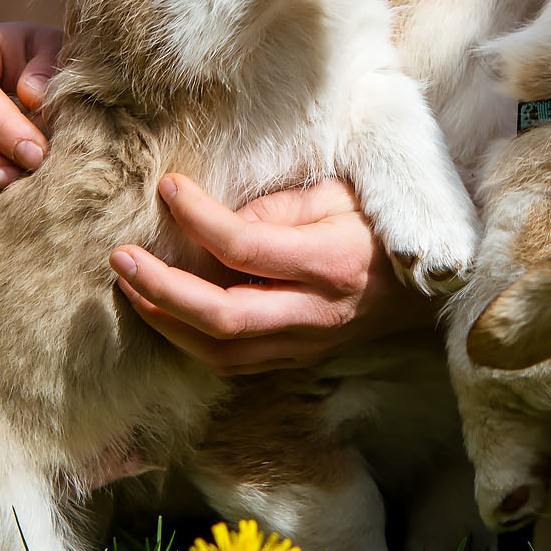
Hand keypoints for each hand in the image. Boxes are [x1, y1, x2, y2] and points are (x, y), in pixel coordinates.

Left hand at [109, 174, 436, 373]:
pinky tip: (166, 314)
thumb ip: (284, 206)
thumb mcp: (345, 194)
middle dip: (162, 290)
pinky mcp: (298, 359)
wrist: (429, 290)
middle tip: (121, 258)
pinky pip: (235, 362)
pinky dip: (192, 341)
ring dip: (167, 322)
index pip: (248, 247)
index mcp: (333, 263)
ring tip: (131, 287)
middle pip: (224, 317)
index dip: (200, 218)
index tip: (169, 187)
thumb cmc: (383, 227)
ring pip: (222, 352)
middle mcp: (318, 313)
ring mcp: (307, 345)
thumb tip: (223, 220)